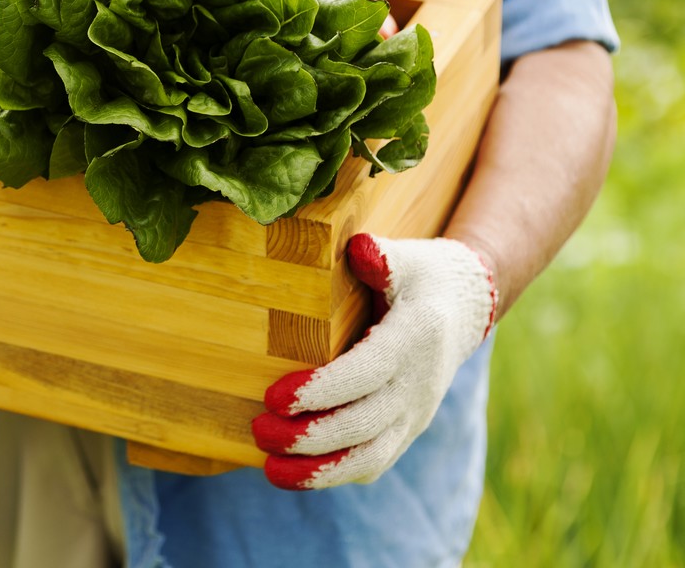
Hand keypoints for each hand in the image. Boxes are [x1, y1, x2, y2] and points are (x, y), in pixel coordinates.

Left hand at [251, 233, 496, 489]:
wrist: (463, 309)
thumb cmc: (422, 276)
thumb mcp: (407, 258)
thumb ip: (382, 257)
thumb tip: (361, 248)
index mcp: (413, 340)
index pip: (365, 373)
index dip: (321, 390)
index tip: (273, 397)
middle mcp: (417, 385)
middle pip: (363, 424)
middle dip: (309, 436)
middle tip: (258, 430)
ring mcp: (413, 413)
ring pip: (370, 456)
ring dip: (319, 471)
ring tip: (270, 470)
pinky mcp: (404, 429)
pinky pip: (373, 462)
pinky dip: (334, 474)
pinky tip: (292, 475)